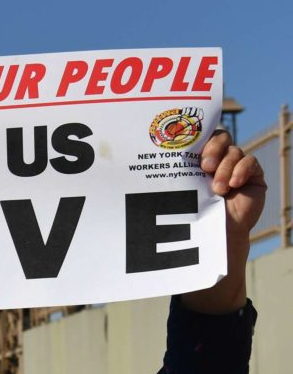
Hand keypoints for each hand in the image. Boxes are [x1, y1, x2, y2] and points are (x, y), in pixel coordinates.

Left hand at [181, 131, 265, 314]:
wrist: (212, 238)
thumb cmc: (188, 216)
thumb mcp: (175, 192)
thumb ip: (163, 176)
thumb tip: (120, 169)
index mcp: (196, 159)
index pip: (201, 134)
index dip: (199, 137)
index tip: (190, 150)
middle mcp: (217, 159)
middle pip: (220, 137)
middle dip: (213, 148)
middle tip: (205, 166)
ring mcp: (236, 166)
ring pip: (234, 151)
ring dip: (225, 168)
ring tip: (217, 189)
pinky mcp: (252, 175)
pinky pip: (250, 162)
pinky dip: (241, 170)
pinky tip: (233, 185)